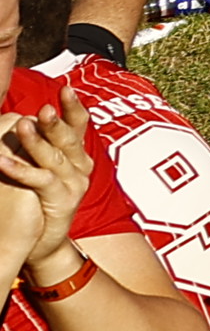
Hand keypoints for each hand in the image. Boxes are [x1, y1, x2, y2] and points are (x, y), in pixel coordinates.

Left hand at [0, 88, 96, 266]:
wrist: (43, 242)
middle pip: (70, 138)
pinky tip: (2, 160)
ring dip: (36, 142)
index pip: (78, 125)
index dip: (73, 107)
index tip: (65, 88)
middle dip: (56, 122)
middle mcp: (80, 167)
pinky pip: (41, 181)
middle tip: (43, 109)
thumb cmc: (38, 200)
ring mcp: (74, 184)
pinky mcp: (63, 201)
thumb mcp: (44, 169)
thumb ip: (41, 147)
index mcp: (77, 155)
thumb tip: (22, 120)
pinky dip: (20, 169)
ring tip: (21, 126)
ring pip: (55, 158)